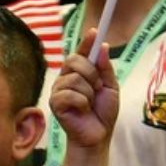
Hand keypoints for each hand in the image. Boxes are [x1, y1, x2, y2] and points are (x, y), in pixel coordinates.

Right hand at [49, 36, 119, 163]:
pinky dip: (82, 102)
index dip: (87, 41)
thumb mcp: (110, 87)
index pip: (81, 52)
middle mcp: (67, 77)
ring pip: (74, 78)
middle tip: (98, 88)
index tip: (95, 31)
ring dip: (89, 92)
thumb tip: (103, 46)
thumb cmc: (103, 112)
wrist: (98, 135)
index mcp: (81, 72)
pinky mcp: (54, 103)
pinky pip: (69, 94)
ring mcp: (59, 89)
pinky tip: (82, 110)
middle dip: (91, 73)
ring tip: (90, 103)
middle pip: (74, 60)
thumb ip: (105, 68)